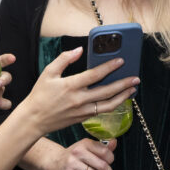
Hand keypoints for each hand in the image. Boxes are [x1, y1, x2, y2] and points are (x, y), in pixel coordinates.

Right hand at [19, 48, 138, 134]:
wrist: (34, 120)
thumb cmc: (40, 95)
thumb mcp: (48, 73)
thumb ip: (64, 59)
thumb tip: (79, 50)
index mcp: (70, 86)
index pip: (95, 75)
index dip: (109, 67)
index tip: (121, 61)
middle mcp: (79, 99)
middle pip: (106, 92)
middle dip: (123, 84)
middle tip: (135, 78)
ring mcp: (82, 111)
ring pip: (108, 105)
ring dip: (122, 97)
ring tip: (132, 89)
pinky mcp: (82, 118)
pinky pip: (101, 111)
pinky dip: (112, 105)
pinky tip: (119, 99)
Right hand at [47, 138, 116, 169]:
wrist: (55, 162)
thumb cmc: (76, 155)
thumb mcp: (88, 147)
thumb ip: (102, 146)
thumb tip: (114, 142)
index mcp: (85, 143)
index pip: (105, 151)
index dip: (110, 159)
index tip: (109, 162)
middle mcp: (78, 152)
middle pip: (102, 165)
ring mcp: (72, 163)